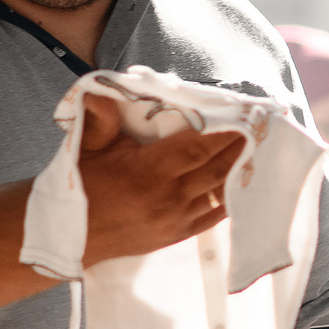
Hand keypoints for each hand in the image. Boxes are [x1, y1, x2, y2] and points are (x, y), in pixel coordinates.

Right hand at [76, 94, 246, 267]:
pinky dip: (229, 198)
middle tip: (257, 127)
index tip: (241, 117)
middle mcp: (167, 198)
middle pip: (216, 168)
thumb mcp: (86, 148)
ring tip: (255, 149)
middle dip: (238, 147)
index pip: (197, 148)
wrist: (71, 237)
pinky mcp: (177, 234)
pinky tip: (241, 182)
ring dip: (237, 170)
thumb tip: (101, 91)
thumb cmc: (80, 188)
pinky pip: (213, 215)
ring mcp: (175, 220)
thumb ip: (101, 119)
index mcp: (146, 173)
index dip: (223, 133)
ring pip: (218, 192)